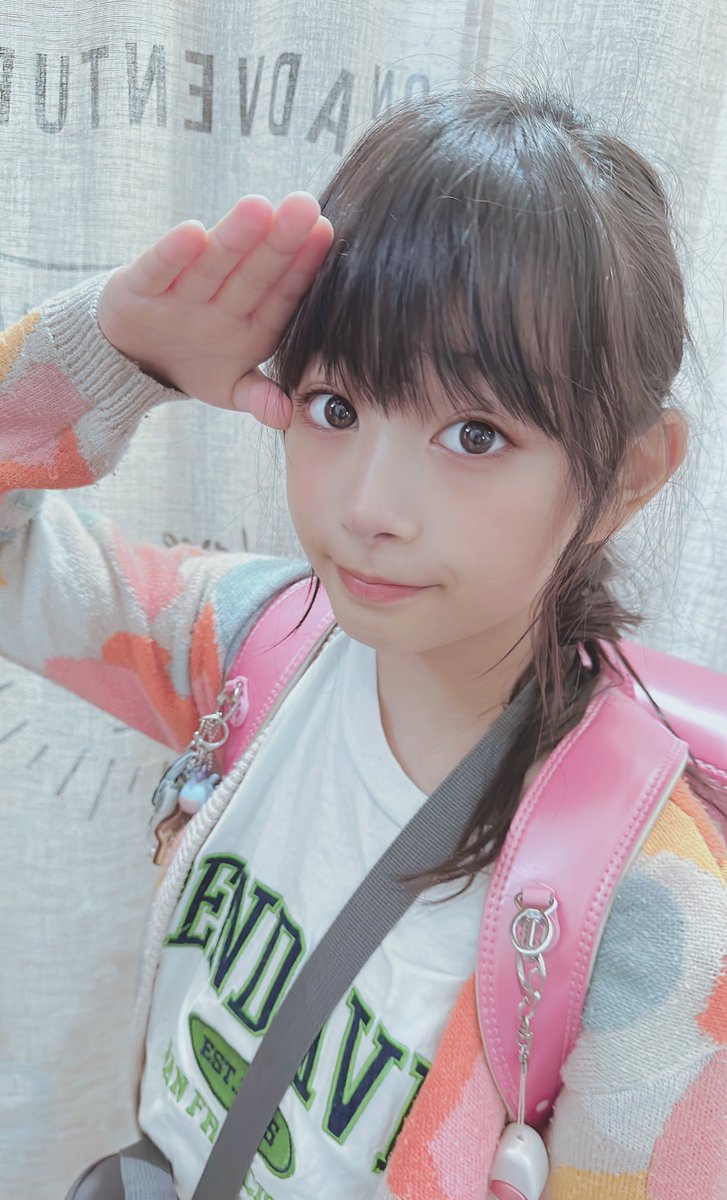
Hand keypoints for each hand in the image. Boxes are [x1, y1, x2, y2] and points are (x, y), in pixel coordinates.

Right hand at [96, 192, 333, 427]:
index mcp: (251, 323)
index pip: (281, 294)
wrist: (130, 360)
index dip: (303, 267)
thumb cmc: (194, 362)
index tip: (327, 234)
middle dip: (280, 241)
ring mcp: (180, 293)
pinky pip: (158, 270)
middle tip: (305, 206)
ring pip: (211, 265)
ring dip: (233, 238)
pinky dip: (172, 255)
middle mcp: (219, 302)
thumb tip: (285, 416)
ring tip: (259, 209)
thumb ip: (257, 397)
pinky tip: (191, 232)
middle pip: (253, 272)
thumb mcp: (228, 388)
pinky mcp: (139, 288)